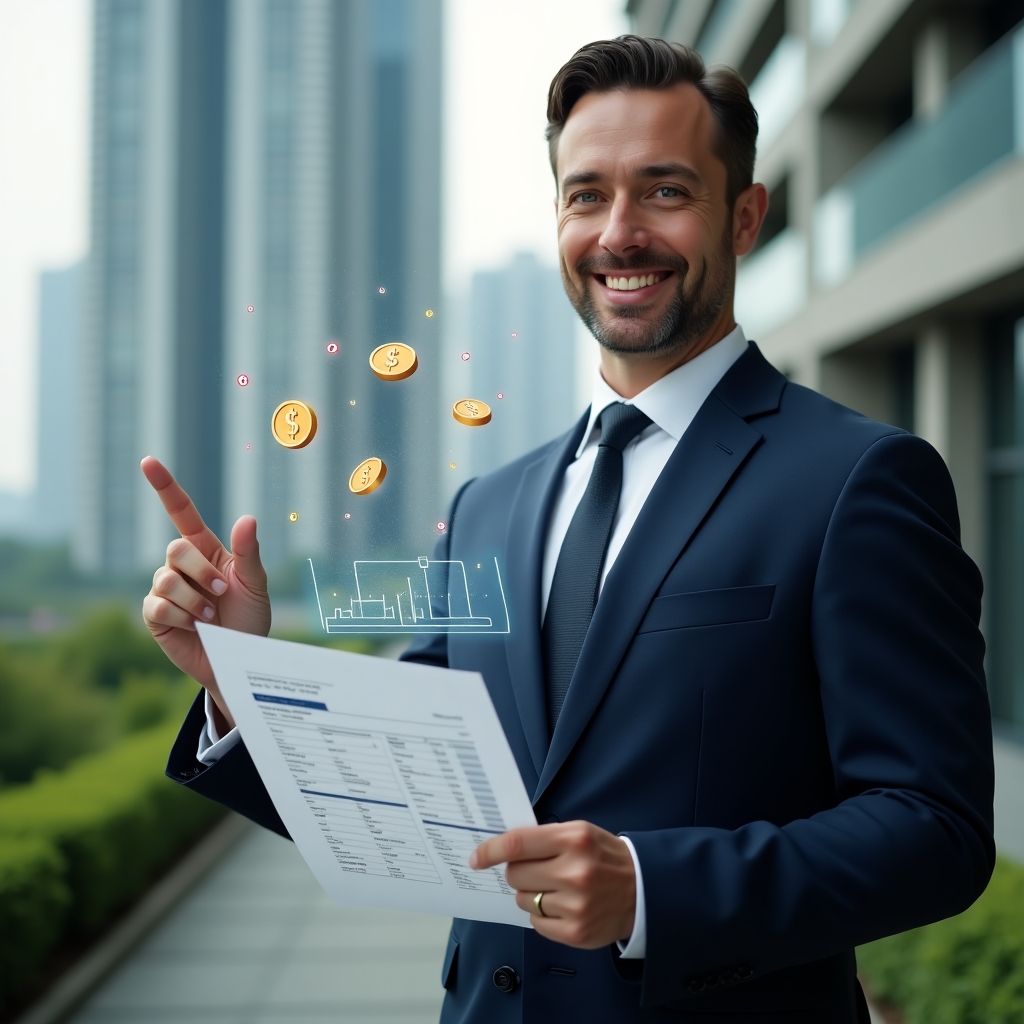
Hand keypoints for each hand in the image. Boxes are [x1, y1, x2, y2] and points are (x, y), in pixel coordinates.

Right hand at [140, 456, 270, 727]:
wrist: (241, 661)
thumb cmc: (251, 620)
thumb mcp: (257, 585)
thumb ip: (248, 553)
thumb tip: (247, 518)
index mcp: (207, 550)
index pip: (181, 511)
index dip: (165, 487)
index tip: (148, 462)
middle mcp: (182, 566)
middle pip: (175, 548)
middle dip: (202, 572)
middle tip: (222, 594)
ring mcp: (164, 590)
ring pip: (166, 579)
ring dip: (196, 601)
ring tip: (211, 618)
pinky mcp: (154, 616)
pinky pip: (157, 605)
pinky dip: (181, 617)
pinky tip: (195, 628)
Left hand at [470, 821, 635, 948]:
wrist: (644, 889)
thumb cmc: (605, 857)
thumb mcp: (580, 832)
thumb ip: (544, 837)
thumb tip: (502, 848)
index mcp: (573, 840)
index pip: (518, 844)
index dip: (491, 851)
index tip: (476, 858)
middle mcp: (574, 872)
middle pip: (516, 875)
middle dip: (518, 872)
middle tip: (537, 870)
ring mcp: (575, 905)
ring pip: (524, 900)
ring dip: (532, 894)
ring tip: (556, 888)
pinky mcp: (576, 932)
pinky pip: (536, 923)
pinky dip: (543, 915)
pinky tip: (562, 906)